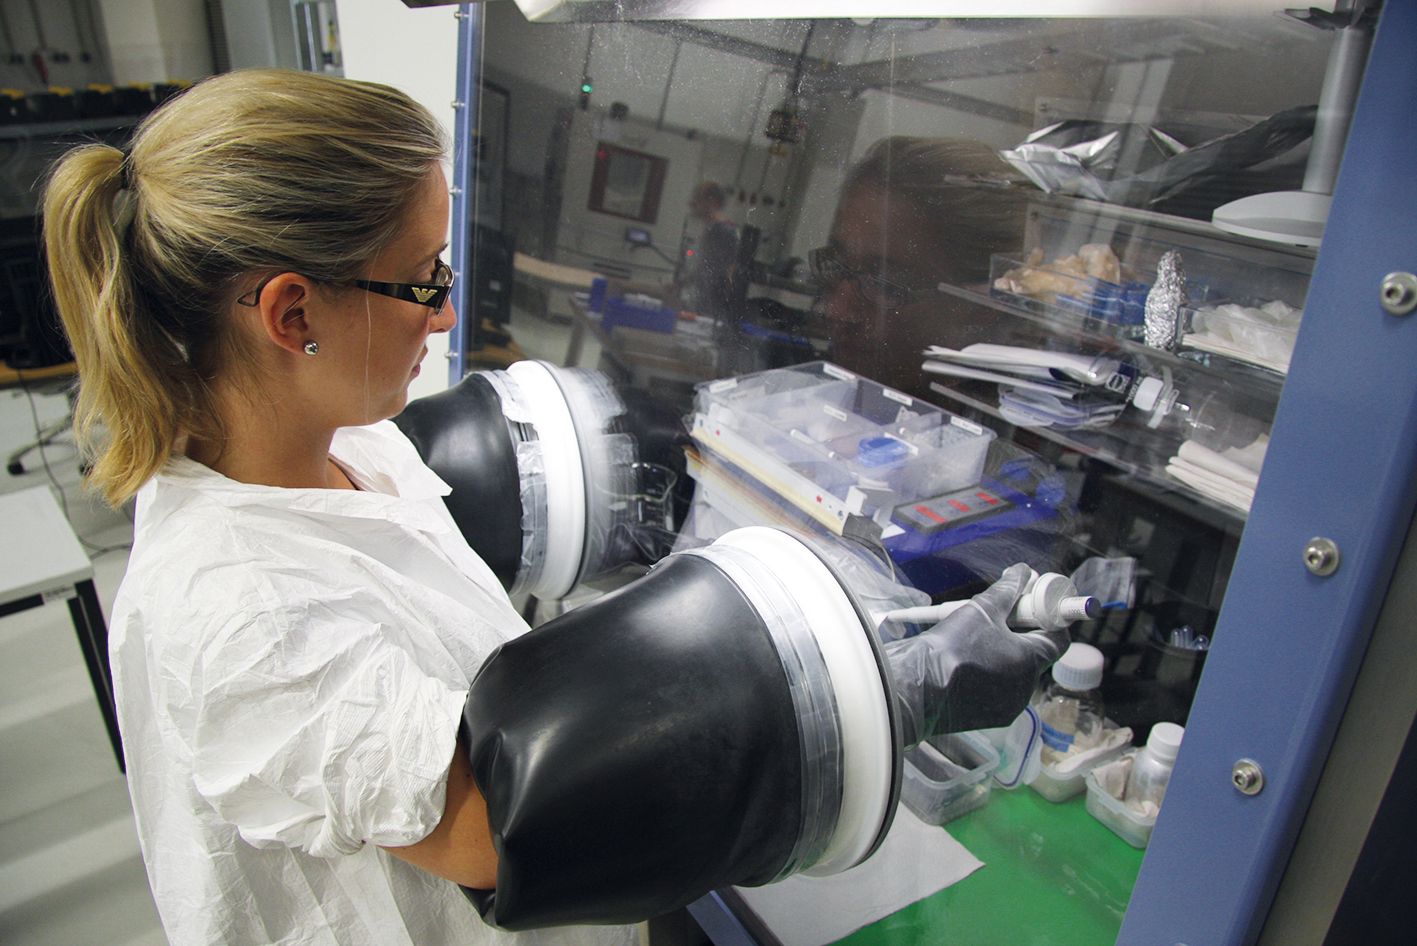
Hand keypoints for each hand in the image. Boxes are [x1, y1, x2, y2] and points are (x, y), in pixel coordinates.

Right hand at [884, 564, 1070, 744]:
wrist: (915, 688)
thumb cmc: (951, 648)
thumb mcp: (981, 609)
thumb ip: (1007, 590)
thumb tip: (1022, 572)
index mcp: (1031, 662)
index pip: (1059, 638)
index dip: (1048, 618)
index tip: (1033, 605)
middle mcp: (1025, 689)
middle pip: (1034, 654)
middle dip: (1020, 632)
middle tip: (998, 615)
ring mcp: (1006, 707)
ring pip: (1014, 672)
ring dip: (1002, 653)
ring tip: (975, 639)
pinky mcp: (987, 718)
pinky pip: (996, 689)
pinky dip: (987, 673)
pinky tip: (966, 662)